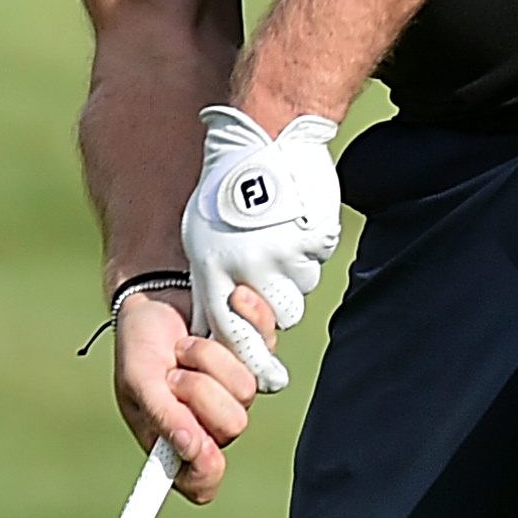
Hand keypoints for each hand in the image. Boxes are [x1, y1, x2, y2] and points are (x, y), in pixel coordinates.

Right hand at [112, 287, 256, 503]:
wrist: (159, 293)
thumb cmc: (142, 343)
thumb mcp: (138, 379)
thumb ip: (160, 414)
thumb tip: (188, 447)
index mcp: (179, 441)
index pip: (203, 481)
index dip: (205, 469)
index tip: (196, 446)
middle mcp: (214, 423)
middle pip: (232, 427)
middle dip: (198, 390)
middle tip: (175, 372)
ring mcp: (239, 391)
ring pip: (246, 389)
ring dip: (210, 357)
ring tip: (188, 344)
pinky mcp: (259, 358)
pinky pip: (265, 348)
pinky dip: (240, 326)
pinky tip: (218, 319)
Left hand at [180, 105, 340, 389]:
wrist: (264, 139)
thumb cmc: (226, 188)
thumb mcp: (200, 235)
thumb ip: (210, 279)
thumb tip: (215, 321)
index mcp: (213, 267)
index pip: (231, 331)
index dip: (250, 355)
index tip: (269, 378)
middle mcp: (248, 266)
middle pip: (278, 316)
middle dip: (279, 303)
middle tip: (276, 273)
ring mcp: (283, 254)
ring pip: (301, 289)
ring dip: (295, 273)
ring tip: (279, 235)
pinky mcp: (312, 239)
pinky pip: (317, 262)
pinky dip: (309, 248)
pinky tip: (293, 220)